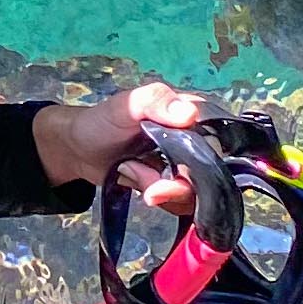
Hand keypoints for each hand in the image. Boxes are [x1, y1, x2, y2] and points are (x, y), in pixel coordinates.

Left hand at [33, 79, 210, 206]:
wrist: (79, 149)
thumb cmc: (104, 119)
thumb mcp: (126, 105)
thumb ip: (155, 101)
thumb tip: (189, 114)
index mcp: (194, 113)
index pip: (223, 138)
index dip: (209, 158)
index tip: (183, 167)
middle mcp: (197, 140)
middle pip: (213, 173)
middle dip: (179, 184)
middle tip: (150, 184)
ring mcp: (186, 165)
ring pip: (196, 192)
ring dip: (162, 190)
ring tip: (131, 171)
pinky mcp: (173, 186)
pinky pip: (180, 202)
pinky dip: (157, 196)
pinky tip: (134, 179)